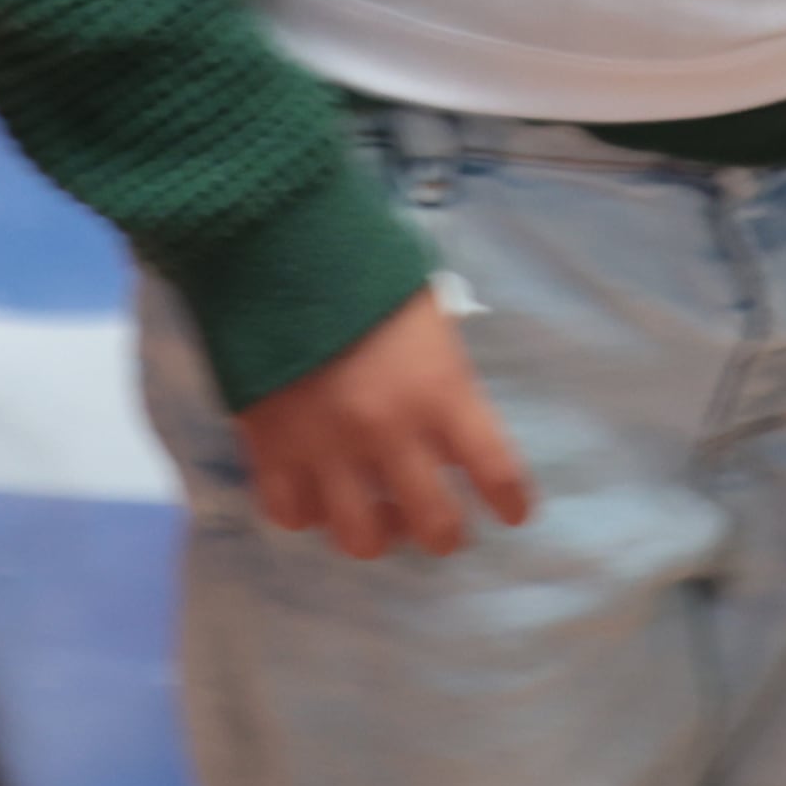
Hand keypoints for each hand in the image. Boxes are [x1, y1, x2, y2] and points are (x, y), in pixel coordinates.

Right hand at [235, 288, 533, 558]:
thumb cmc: (365, 269)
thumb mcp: (428, 316)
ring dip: (378, 533)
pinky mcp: (272, 450)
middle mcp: (390, 432)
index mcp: (441, 391)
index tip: (514, 513)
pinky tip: (316, 497)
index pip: (496, 471)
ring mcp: (328, 448)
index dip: (511, 501)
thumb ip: (443, 375)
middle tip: (442, 525)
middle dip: (446, 533)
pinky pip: (292, 514)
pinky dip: (307, 513)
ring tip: (377, 516)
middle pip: (434, 524)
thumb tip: (450, 417)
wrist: (278, 248)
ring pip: (362, 538)